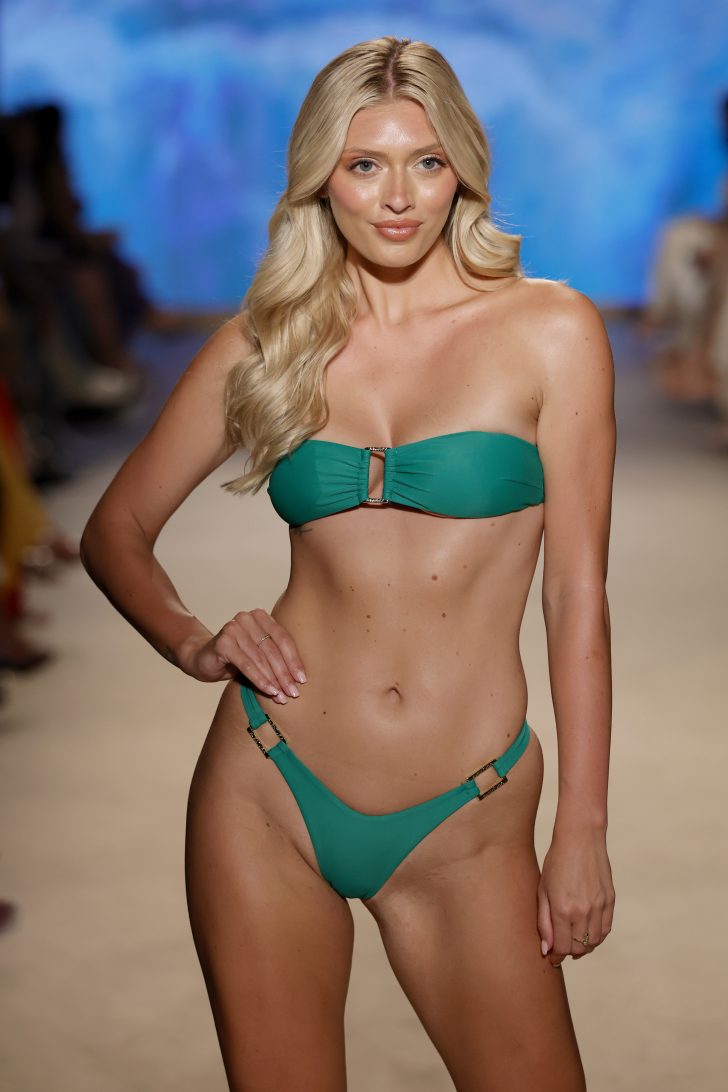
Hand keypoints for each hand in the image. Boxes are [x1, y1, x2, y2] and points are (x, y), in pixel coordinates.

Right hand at [179, 608, 306, 701]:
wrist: (203, 660)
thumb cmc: (237, 658)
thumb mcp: (258, 655)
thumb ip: (275, 659)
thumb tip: (299, 680)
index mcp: (260, 616)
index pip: (283, 638)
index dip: (294, 660)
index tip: (302, 679)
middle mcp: (247, 618)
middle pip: (273, 649)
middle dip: (285, 673)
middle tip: (294, 693)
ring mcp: (233, 628)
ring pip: (260, 658)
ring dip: (274, 680)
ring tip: (282, 697)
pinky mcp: (223, 642)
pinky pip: (246, 664)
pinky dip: (259, 679)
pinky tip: (269, 691)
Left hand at [537, 826, 614, 967]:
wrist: (581, 838)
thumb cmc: (556, 862)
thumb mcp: (543, 890)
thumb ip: (544, 921)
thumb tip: (547, 949)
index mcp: (562, 909)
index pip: (561, 947)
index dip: (556, 956)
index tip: (552, 958)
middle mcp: (582, 911)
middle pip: (578, 948)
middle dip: (568, 953)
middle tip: (561, 949)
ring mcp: (599, 906)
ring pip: (594, 942)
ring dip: (583, 947)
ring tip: (573, 942)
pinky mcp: (610, 900)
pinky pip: (605, 929)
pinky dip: (597, 937)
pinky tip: (587, 933)